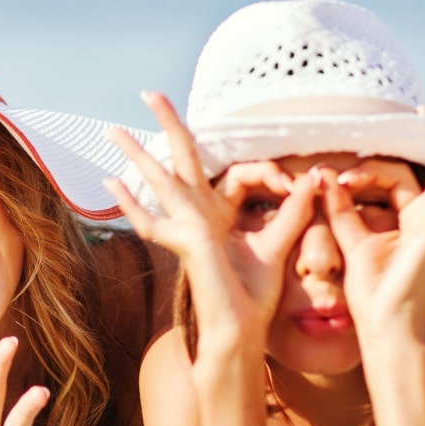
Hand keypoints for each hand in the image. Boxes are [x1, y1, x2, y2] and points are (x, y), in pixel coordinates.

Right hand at [105, 91, 315, 342]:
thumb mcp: (278, 246)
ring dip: (137, 154)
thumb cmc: (253, 298)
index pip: (235, 174)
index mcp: (219, 214)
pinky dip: (131, 206)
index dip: (269, 172)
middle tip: (149, 92)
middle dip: (168, 124)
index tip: (297, 182)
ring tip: (113, 131)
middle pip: (181, 159)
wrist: (240, 333)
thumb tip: (313, 177)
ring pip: (159, 181)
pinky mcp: (186, 244)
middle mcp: (198, 216)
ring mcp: (186, 229)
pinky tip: (111, 184)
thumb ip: (293, 212)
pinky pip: (154, 221)